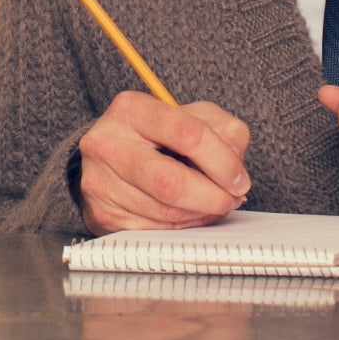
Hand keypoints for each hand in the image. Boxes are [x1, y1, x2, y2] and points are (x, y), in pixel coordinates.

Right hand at [75, 92, 252, 233]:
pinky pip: (155, 230)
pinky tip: (190, 213)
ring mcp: (99, 181)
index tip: (239, 179)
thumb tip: (235, 171)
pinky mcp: (102, 213)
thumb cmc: (156, 135)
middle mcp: (107, 143)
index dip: (222, 161)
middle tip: (231, 199)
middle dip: (213, 197)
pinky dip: (182, 226)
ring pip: (165, 212)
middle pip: (172, 182)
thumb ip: (223, 131)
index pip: (187, 134)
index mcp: (131, 109)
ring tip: (212, 204)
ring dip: (201, 214)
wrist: (108, 155)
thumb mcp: (191, 116)